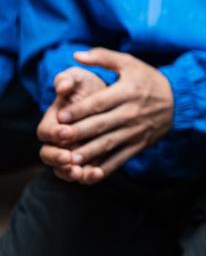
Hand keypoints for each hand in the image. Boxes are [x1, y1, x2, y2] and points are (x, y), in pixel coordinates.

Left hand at [37, 49, 173, 183]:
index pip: (99, 102)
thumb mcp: (129, 62)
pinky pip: (120, 158)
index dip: (78, 110)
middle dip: (78, 132)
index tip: (60, 116)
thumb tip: (76, 55)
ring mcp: (135, 130)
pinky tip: (89, 173)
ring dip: (89, 153)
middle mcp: (131, 112)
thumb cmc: (148, 79)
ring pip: (108, 143)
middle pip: (101, 124)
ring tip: (70, 159)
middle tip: (58, 138)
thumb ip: (102, 57)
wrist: (178, 100)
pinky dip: (105, 168)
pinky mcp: (139, 144)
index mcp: (127, 91)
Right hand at [37, 67, 105, 181]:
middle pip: (49, 155)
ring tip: (81, 173)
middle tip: (68, 159)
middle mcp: (58, 141)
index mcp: (53, 121)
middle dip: (57, 158)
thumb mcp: (78, 78)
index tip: (64, 132)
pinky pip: (83, 174)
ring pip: (64, 170)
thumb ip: (67, 79)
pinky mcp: (87, 162)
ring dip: (71, 173)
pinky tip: (98, 174)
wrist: (109, 98)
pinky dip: (88, 177)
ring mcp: (71, 153)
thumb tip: (62, 85)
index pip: (45, 132)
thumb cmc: (88, 87)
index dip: (54, 133)